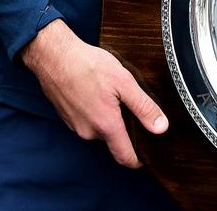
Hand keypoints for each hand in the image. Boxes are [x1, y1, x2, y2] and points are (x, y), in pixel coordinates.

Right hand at [21, 19, 167, 167]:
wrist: (55, 57)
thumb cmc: (88, 65)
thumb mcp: (124, 82)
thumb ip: (143, 107)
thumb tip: (161, 127)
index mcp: (106, 125)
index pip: (125, 157)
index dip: (138, 159)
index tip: (148, 154)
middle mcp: (89, 131)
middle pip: (114, 140)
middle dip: (125, 128)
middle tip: (132, 106)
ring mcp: (76, 126)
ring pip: (100, 129)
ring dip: (109, 118)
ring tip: (114, 95)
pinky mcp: (68, 117)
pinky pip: (88, 121)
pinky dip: (96, 112)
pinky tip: (98, 92)